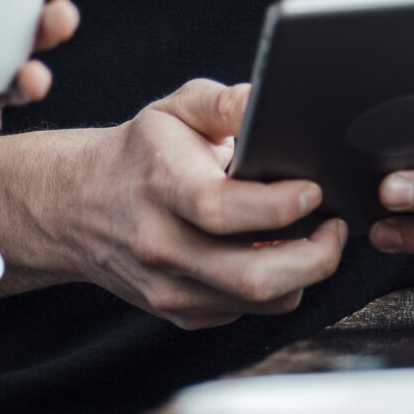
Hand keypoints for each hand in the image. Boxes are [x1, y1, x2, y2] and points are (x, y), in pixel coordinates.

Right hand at [0, 79, 344, 329]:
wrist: (78, 207)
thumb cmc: (140, 153)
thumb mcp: (175, 109)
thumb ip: (225, 102)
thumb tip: (269, 100)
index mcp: (162, 186)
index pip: (223, 210)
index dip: (280, 206)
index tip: (314, 189)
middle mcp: (162, 245)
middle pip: (253, 276)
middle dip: (316, 257)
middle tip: (336, 226)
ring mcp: (169, 287)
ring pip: (259, 302)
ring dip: (303, 275)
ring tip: (316, 239)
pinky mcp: (179, 313)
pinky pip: (244, 311)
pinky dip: (273, 287)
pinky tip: (276, 253)